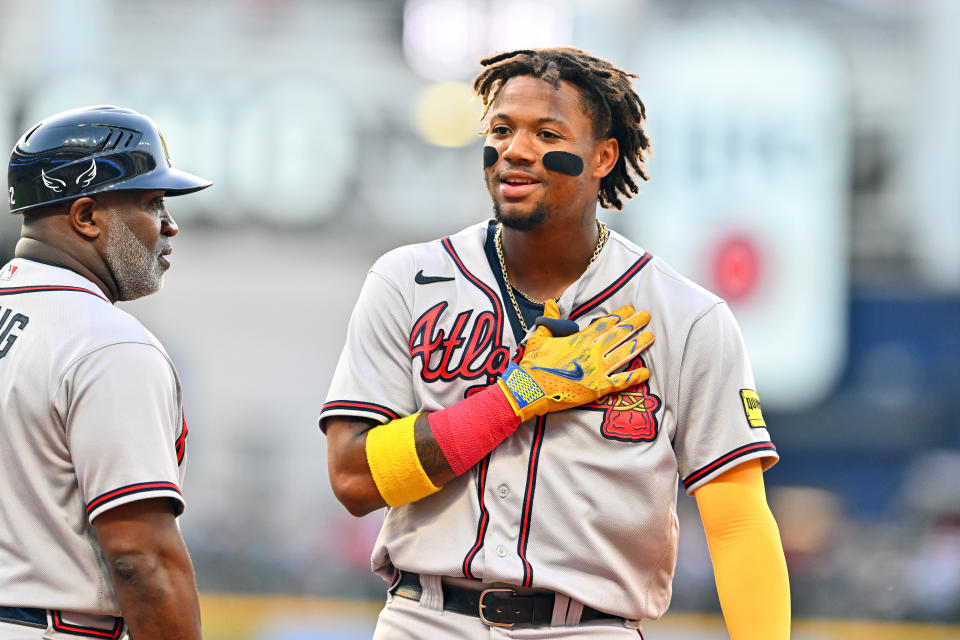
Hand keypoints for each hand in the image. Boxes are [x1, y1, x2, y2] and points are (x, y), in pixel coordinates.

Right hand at [498, 300, 652, 420]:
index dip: (619, 316)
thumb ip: (549, 320)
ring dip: (638, 344)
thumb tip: (550, 302)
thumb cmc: (533, 364)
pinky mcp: (598, 388)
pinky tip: (646, 372)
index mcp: (580, 339)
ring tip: (651, 336)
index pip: (604, 323)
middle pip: (618, 334)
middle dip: (634, 324)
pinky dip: (634, 376)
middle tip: (647, 316)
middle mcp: (592, 352)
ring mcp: (597, 370)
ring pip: (624, 354)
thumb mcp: (539, 338)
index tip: (630, 309)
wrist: (531, 388)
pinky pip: (621, 381)